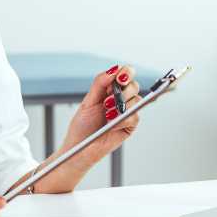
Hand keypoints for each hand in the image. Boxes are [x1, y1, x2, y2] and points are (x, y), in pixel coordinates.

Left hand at [37, 65, 141, 192]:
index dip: (126, 72)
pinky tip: (112, 123)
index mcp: (110, 90)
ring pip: (136, 99)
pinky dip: (123, 119)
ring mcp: (126, 112)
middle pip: (133, 85)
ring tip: (107, 112)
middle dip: (124, 89)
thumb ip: (100, 83)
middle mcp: (121, 99)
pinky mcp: (129, 126)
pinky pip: (134, 117)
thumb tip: (113, 70)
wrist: (79, 146)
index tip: (120, 76)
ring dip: (121, 104)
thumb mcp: (88, 100)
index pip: (124, 74)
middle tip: (109, 98)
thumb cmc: (82, 125)